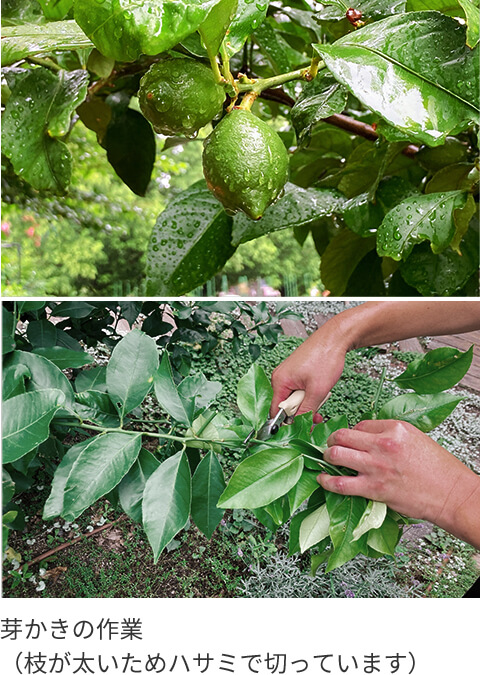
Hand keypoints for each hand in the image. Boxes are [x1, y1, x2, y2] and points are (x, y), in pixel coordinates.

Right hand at [270, 318, 348, 419]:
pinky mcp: (297, 372)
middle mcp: (281, 377)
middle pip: (286, 405)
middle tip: (317, 415)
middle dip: (302, 412)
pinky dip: (310, 393)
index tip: (300, 429)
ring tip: (322, 396)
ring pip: (295, 398)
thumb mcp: (317, 390)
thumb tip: (299, 424)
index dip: (287, 423)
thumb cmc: (325, 358)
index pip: (276, 410)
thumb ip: (306, 410)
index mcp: (280, 381)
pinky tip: (320, 389)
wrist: (335, 338)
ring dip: (308, 402)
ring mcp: (289, 373)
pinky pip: (300, 389)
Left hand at [318, 419, 479, 547]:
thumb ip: (389, 434)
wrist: (451, 493)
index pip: (360, 425)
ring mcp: (376, 467)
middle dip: (332, 440)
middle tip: (331, 445)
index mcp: (394, 428)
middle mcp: (382, 445)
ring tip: (326, 459)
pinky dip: (327, 481)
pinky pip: (340, 483)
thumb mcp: (415, 438)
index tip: (352, 440)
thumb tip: (367, 437)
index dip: (353, 433)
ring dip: (327, 457)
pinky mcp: (374, 489)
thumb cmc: (437, 469)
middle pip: (342, 435)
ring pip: (336, 454)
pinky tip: (323, 479)